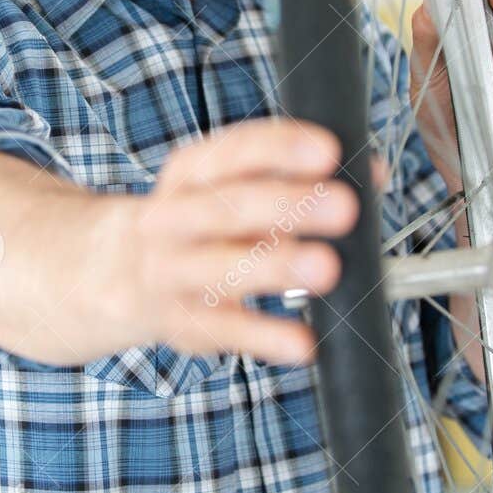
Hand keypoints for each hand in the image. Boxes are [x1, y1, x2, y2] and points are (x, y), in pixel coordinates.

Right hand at [124, 117, 360, 366]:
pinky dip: (265, 337)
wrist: (120, 274)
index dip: (281, 149)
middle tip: (344, 207)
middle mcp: (172, 218)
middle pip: (229, 207)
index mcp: (190, 172)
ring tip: (328, 268)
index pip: (234, 151)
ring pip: (221, 268)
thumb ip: (300, 177)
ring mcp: (172, 273)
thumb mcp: (234, 187)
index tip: (329, 151)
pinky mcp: (183, 323)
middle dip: (289, 205)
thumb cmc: (203, 224)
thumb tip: (372, 172)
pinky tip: (304, 343)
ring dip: (276, 266)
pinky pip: (226, 330)